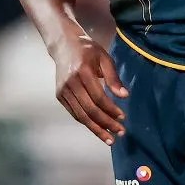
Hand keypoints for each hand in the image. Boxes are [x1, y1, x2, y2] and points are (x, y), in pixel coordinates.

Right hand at [51, 30, 128, 144]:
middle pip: (89, 110)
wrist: (64, 45)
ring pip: (80, 115)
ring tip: (109, 138)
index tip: (123, 118)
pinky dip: (86, 122)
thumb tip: (125, 96)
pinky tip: (97, 128)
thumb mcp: (105, 58)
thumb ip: (113, 77)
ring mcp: (63, 91)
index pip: (98, 97)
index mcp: (83, 73)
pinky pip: (74, 113)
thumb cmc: (89, 50)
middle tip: (119, 133)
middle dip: (105, 123)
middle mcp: (70, 84)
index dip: (111, 109)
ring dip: (96, 128)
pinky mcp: (59, 96)